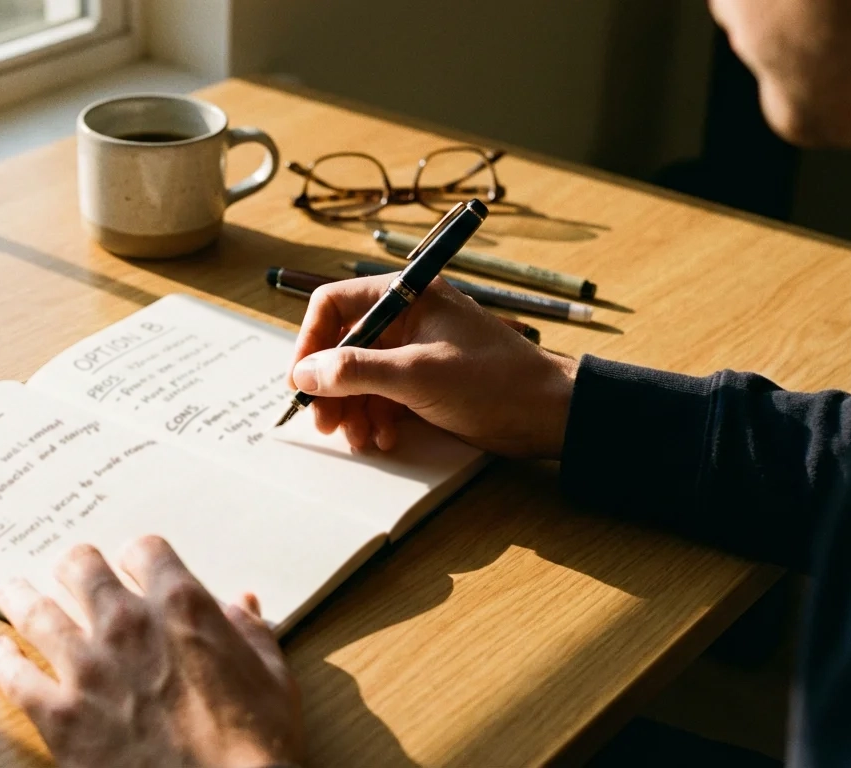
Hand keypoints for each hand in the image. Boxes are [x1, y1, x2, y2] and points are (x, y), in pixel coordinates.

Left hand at [0, 537, 303, 767]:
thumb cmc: (255, 749)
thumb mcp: (273, 680)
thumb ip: (251, 633)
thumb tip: (243, 605)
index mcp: (182, 608)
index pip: (145, 550)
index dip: (138, 556)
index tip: (132, 564)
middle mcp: (127, 625)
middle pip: (80, 567)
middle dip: (74, 567)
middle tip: (68, 571)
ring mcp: (87, 668)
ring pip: (35, 610)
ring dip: (21, 597)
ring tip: (12, 591)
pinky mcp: (59, 716)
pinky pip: (14, 675)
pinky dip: (1, 659)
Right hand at [288, 275, 577, 458]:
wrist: (549, 414)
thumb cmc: (493, 381)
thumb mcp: (416, 375)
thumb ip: (355, 370)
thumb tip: (304, 372)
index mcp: (407, 296)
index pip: (335, 304)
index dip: (311, 341)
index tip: (302, 380)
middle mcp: (407, 317)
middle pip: (343, 344)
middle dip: (331, 386)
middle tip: (325, 422)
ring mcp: (415, 350)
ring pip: (360, 375)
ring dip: (352, 408)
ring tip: (358, 438)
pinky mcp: (424, 380)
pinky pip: (382, 395)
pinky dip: (376, 417)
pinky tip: (384, 437)